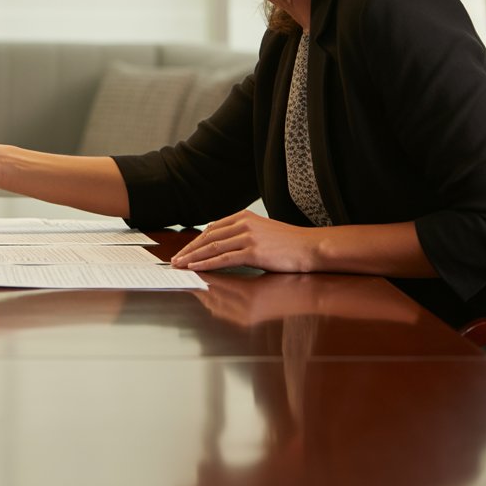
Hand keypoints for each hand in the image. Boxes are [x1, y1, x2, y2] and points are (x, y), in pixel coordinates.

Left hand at [171, 210, 318, 271]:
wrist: (311, 247)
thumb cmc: (288, 243)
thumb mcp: (261, 231)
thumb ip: (241, 234)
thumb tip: (220, 245)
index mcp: (244, 217)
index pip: (212, 229)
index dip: (195, 241)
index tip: (183, 250)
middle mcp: (244, 224)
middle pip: (208, 237)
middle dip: (189, 250)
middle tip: (175, 259)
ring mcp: (248, 237)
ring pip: (212, 248)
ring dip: (193, 257)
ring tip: (180, 265)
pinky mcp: (254, 252)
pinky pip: (224, 259)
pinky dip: (207, 264)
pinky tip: (196, 267)